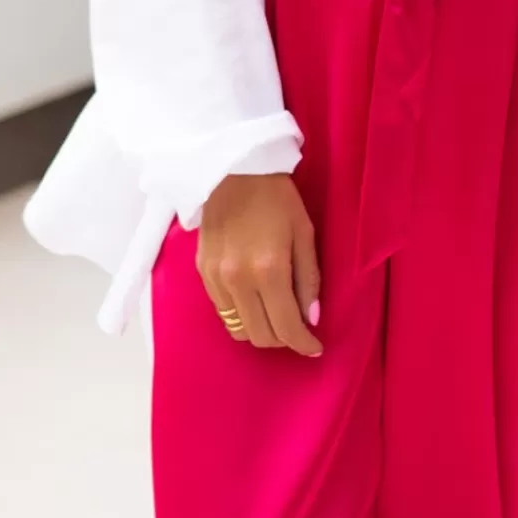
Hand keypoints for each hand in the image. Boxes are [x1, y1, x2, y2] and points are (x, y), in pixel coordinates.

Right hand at [195, 173, 322, 355]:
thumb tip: (312, 318)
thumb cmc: (277, 198)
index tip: (315, 347)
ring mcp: (216, 279)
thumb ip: (309, 280)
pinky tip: (254, 299)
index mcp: (268, 270)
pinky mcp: (202, 273)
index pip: (286, 327)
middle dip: (283, 340)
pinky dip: (241, 314)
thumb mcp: (305, 234)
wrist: (232, 169)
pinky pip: (222, 311)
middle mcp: (238, 281)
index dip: (304, 344)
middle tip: (298, 328)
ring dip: (260, 329)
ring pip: (238, 328)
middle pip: (260, 336)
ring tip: (276, 314)